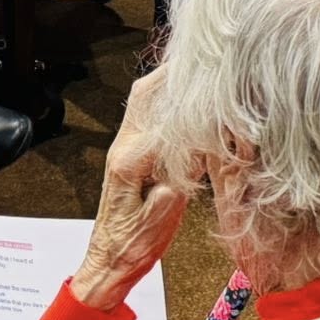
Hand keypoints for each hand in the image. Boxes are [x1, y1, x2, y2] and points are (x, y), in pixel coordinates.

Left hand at [70, 69, 187, 312]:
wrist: (107, 264)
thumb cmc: (131, 248)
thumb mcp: (161, 219)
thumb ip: (178, 181)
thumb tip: (198, 148)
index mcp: (130, 161)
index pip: (162, 116)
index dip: (189, 98)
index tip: (212, 81)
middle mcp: (124, 148)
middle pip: (144, 95)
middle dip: (172, 71)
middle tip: (202, 55)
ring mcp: (125, 149)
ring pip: (143, 102)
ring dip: (167, 79)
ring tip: (194, 65)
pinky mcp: (131, 155)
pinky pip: (147, 116)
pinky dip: (166, 98)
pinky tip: (185, 95)